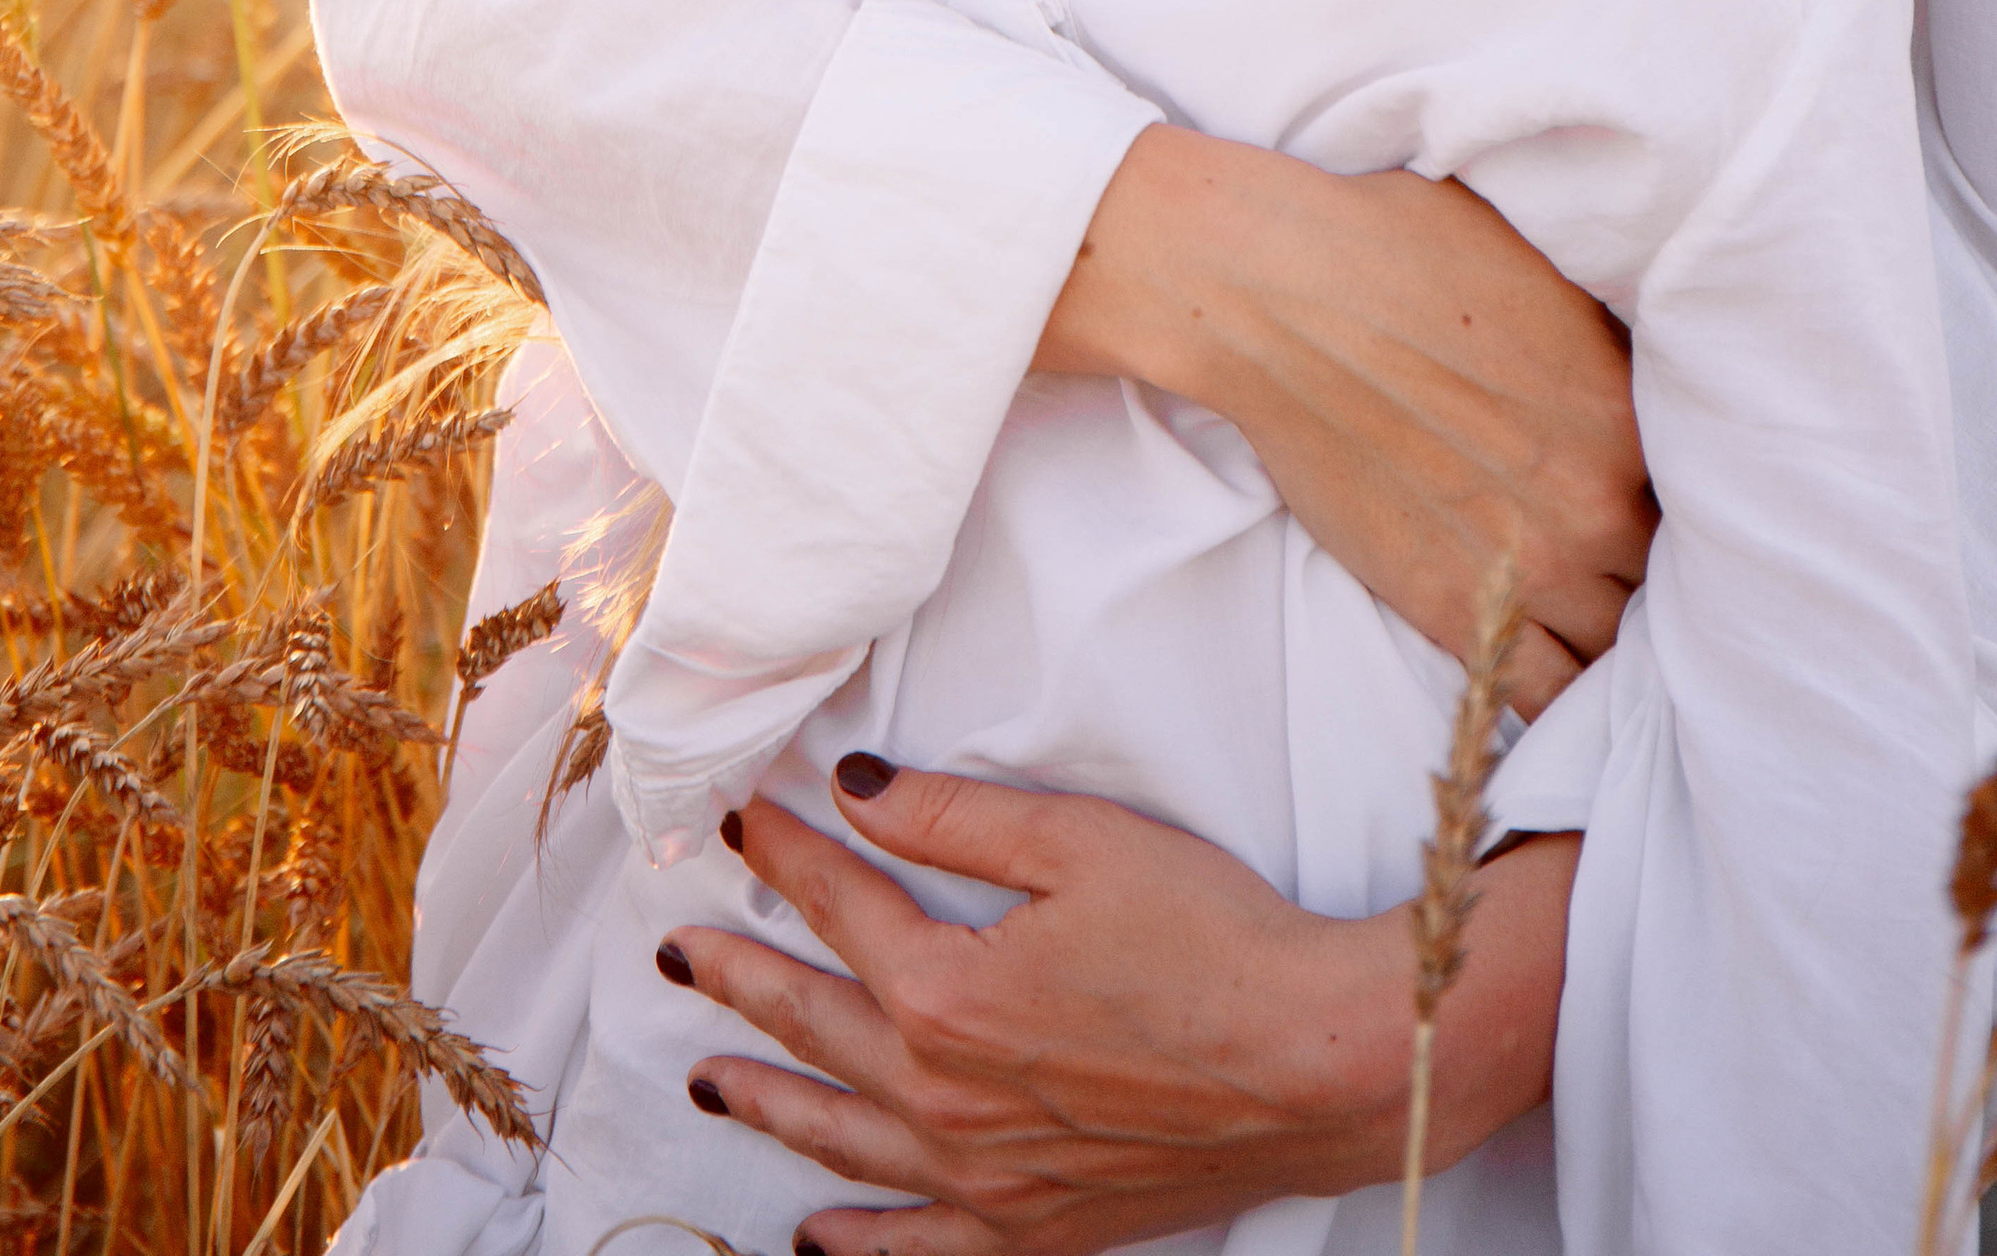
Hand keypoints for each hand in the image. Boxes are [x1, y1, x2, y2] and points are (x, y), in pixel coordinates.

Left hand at [665, 758, 1575, 1255]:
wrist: (1317, 1061)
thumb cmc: (1210, 937)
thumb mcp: (1076, 842)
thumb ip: (947, 819)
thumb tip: (851, 788)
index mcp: (946, 993)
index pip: (839, 903)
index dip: (785, 851)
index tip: (740, 817)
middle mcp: (944, 1098)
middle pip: (814, 1024)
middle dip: (740, 976)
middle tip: (679, 950)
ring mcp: (985, 1176)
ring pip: (843, 1137)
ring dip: (766, 1101)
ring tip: (705, 1077)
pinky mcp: (1037, 1226)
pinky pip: (921, 1249)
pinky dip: (860, 1245)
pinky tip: (816, 1238)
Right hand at [1039, 133, 1652, 715]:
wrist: (1280, 297)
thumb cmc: (1400, 248)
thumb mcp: (1540, 266)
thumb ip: (1606, 336)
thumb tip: (1642, 353)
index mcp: (1629, 414)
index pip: (1706, 490)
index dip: (1688, 494)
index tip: (1662, 490)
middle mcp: (1596, 504)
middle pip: (1672, 579)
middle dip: (1660, 571)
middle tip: (1634, 556)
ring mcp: (1528, 568)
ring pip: (1620, 650)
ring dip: (1618, 636)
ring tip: (1599, 616)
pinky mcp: (1452, 610)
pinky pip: (1543, 697)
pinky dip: (1562, 700)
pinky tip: (1560, 675)